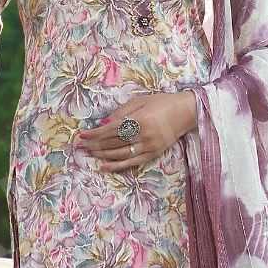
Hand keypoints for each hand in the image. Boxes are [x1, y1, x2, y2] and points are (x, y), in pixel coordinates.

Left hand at [77, 91, 196, 173]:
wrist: (186, 112)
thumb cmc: (162, 103)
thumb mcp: (140, 101)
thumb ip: (121, 112)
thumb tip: (103, 124)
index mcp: (139, 119)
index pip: (111, 129)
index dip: (95, 133)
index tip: (82, 136)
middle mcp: (143, 134)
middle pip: (114, 142)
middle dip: (95, 144)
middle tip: (81, 146)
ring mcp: (149, 146)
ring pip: (120, 153)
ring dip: (103, 154)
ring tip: (90, 153)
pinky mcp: (153, 154)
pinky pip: (132, 162)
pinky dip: (117, 166)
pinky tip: (104, 166)